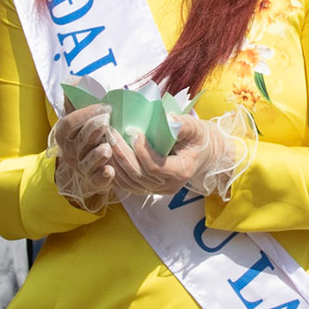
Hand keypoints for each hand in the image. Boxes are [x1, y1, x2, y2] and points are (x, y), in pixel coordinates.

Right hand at [51, 102, 118, 210]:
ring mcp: (82, 167)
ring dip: (97, 155)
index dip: (84, 115)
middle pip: (78, 143)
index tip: (105, 106)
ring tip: (107, 148)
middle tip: (107, 121)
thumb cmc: (89, 128)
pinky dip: (103, 176)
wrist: (92, 158)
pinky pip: (97, 180)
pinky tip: (110, 170)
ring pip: (87, 163)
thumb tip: (74, 80)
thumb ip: (77, 93)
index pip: (69, 123)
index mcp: (64, 133)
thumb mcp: (81, 110)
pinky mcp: (95, 180)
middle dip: (92, 131)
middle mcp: (70, 151)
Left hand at [112, 111, 254, 199]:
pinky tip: (107, 154)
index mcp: (181, 171)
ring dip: (114, 162)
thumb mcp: (196, 128)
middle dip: (122, 153)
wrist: (203, 155)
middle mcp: (168, 186)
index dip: (143, 152)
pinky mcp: (147, 188)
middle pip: (138, 174)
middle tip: (110, 134)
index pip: (156, 167)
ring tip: (106, 141)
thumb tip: (167, 118)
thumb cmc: (198, 139)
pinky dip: (114, 171)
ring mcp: (156, 190)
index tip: (136, 133)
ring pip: (128, 182)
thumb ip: (182, 124)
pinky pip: (126, 184)